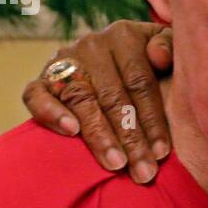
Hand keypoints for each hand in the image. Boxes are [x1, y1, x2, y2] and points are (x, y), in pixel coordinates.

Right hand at [22, 20, 173, 182]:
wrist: (114, 60)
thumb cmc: (151, 64)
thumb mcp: (168, 49)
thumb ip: (171, 47)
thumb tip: (159, 57)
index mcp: (125, 36)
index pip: (140, 82)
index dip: (153, 119)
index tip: (163, 152)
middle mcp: (92, 45)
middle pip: (113, 97)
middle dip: (131, 138)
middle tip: (144, 171)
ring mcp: (65, 61)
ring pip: (81, 101)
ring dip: (99, 136)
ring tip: (116, 164)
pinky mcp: (42, 79)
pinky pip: (36, 96)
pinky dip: (50, 112)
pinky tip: (70, 132)